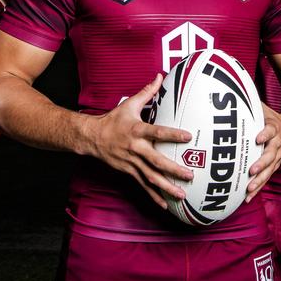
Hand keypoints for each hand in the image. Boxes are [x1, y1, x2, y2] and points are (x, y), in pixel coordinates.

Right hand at [86, 74, 193, 208]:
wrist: (91, 138)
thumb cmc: (113, 120)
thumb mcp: (129, 104)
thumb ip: (147, 92)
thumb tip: (160, 76)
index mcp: (136, 130)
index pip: (157, 132)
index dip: (172, 134)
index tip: (188, 137)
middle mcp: (134, 148)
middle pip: (156, 161)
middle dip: (173, 169)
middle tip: (190, 175)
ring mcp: (131, 162)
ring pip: (150, 177)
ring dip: (166, 187)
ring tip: (182, 195)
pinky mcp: (128, 171)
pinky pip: (142, 185)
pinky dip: (153, 196)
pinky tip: (165, 205)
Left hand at [246, 103, 280, 201]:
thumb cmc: (271, 118)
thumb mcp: (263, 108)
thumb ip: (249, 104)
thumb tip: (229, 95)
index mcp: (274, 129)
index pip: (271, 130)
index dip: (265, 134)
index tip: (258, 137)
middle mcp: (277, 145)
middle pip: (270, 155)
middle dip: (261, 163)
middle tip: (251, 170)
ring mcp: (277, 158)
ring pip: (269, 170)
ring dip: (259, 180)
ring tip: (249, 188)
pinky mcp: (274, 167)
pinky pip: (266, 178)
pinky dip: (258, 188)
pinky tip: (247, 198)